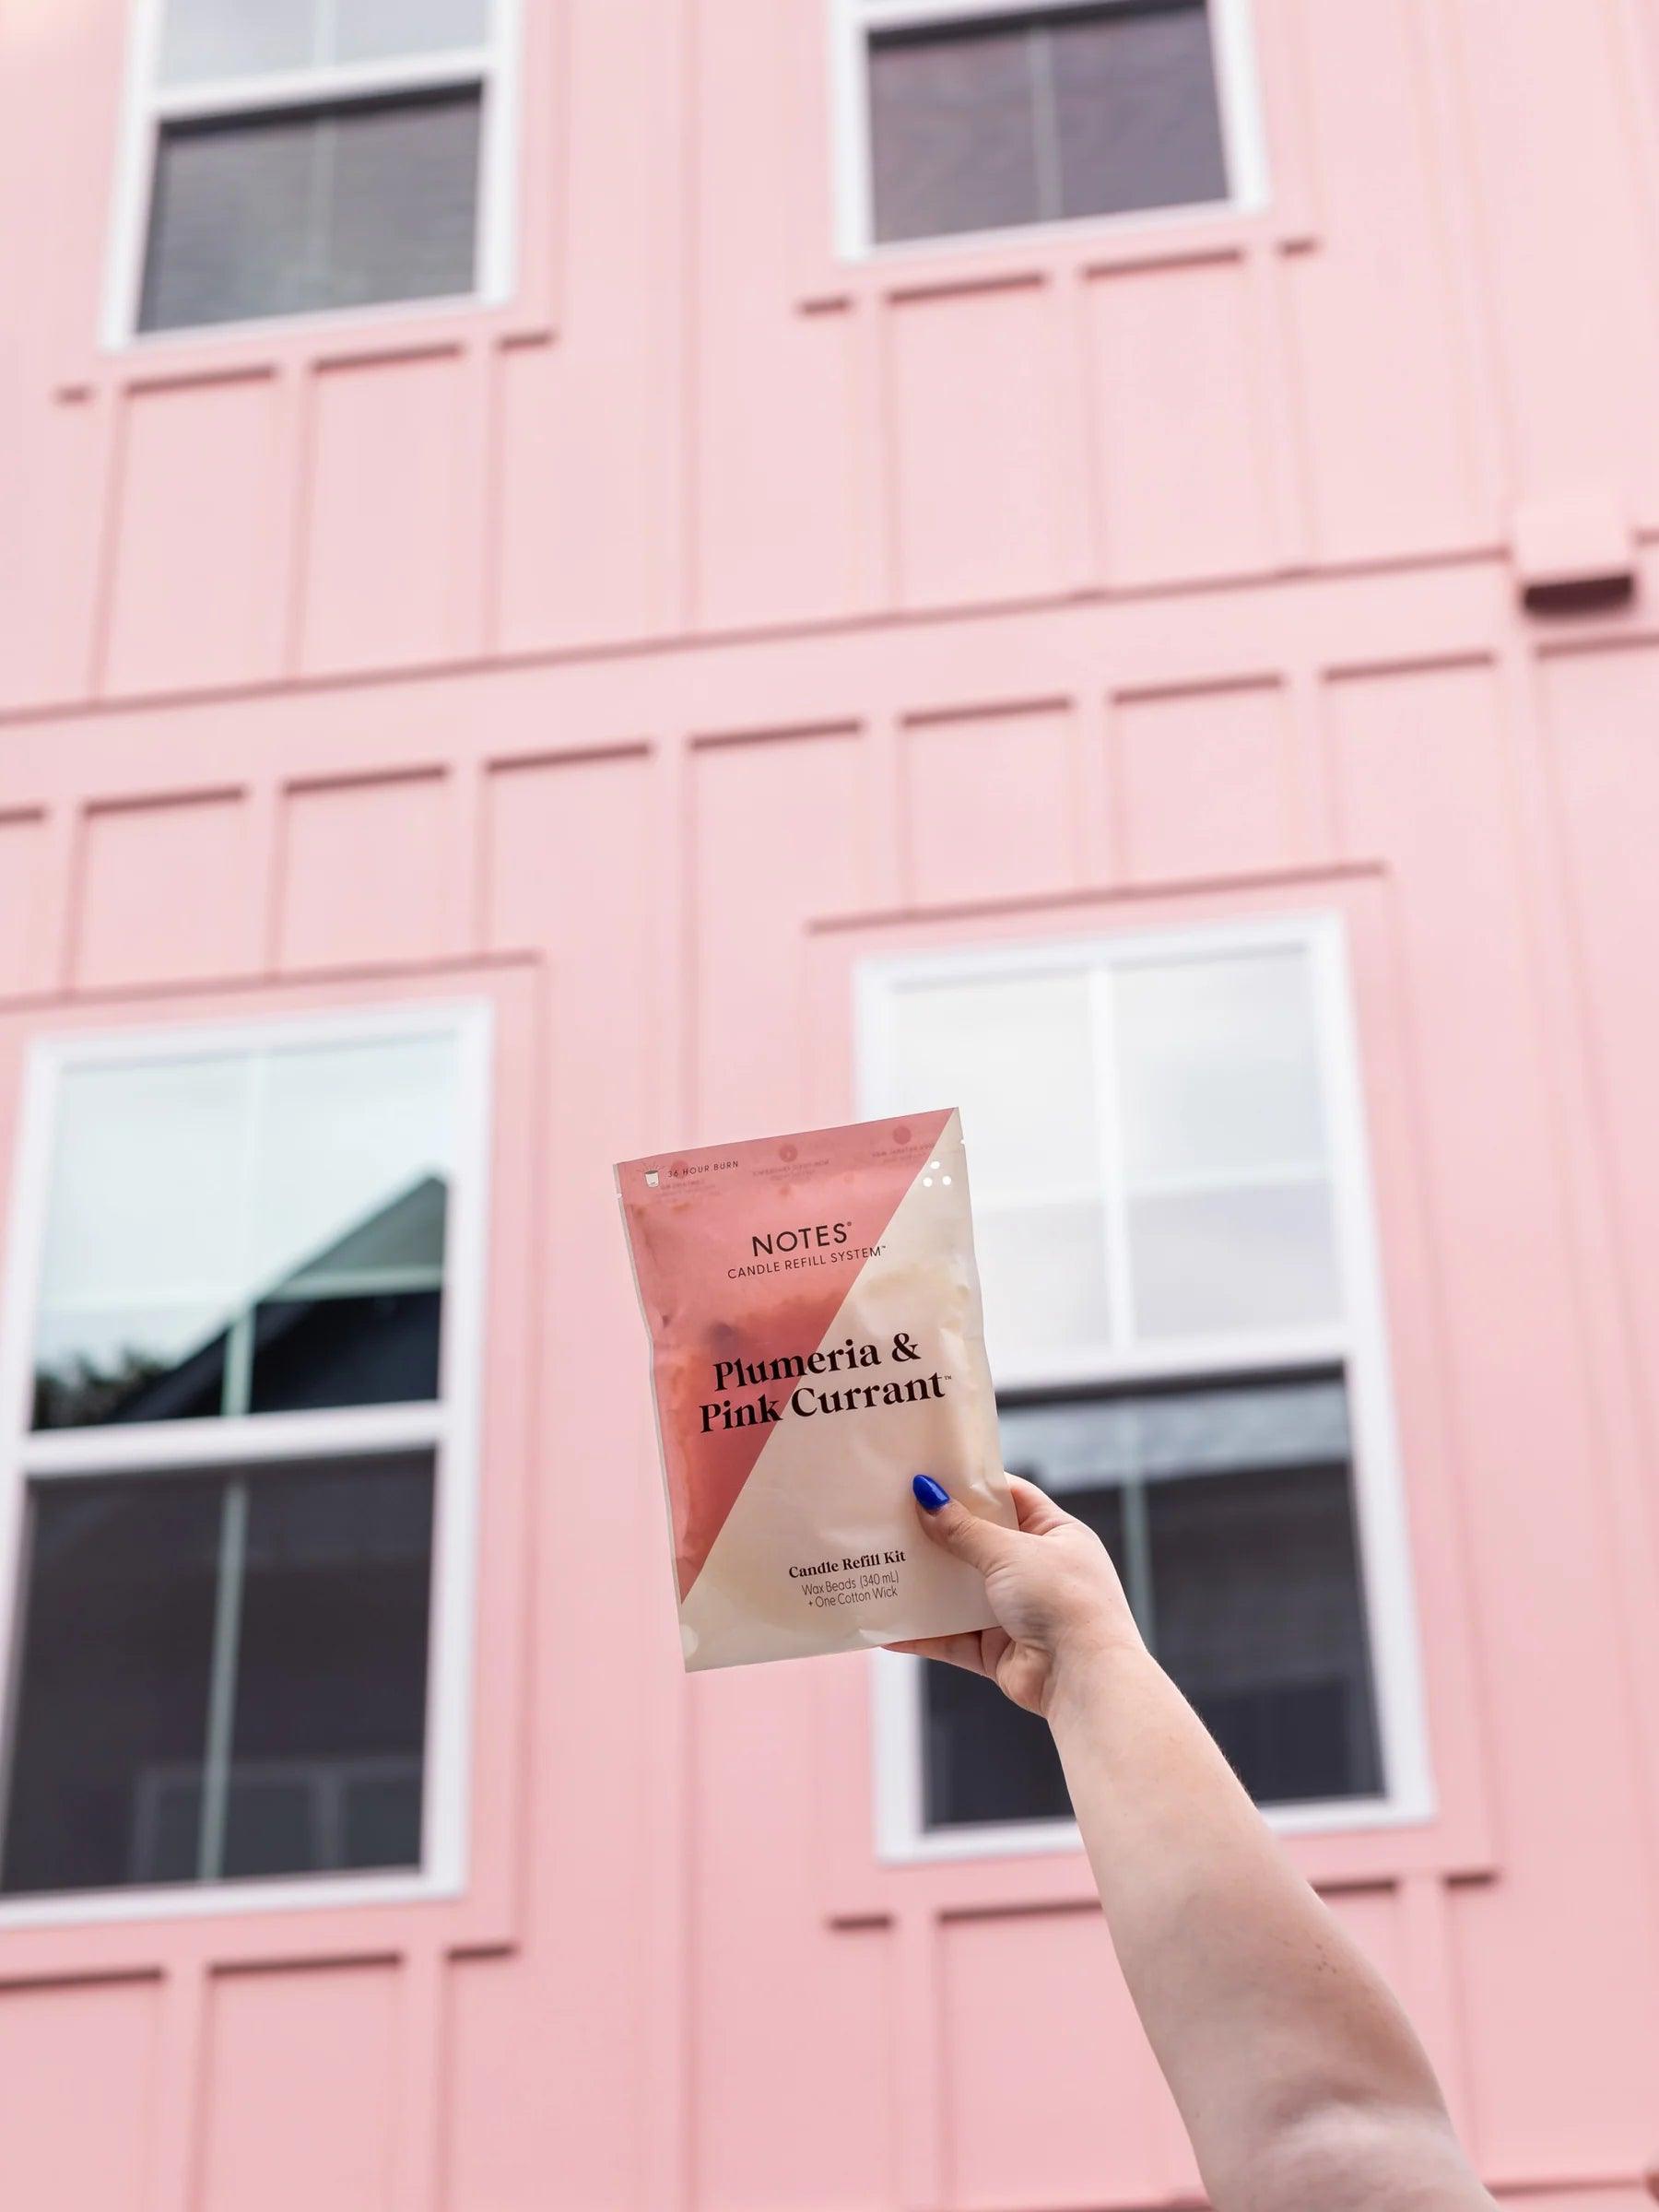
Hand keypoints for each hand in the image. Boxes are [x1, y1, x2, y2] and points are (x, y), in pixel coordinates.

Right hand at [889, 1473, 1143, 1717]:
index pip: (1012, 1497)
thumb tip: (927, 1498)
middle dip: (939, 1534)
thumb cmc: (1063, 1601)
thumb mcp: (1012, 1553)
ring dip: (926, 1585)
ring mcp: (1017, 1613)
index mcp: (1056, 1536)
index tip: (932, 1475)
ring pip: (960, 1593)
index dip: (974, 1485)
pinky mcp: (998, 1651)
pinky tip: (888, 1629)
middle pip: (979, 1544)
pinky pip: (952, 1638)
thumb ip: (965, 1531)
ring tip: (882, 1565)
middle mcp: (1038, 1572)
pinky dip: (922, 1635)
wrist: (1084, 1679)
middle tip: (894, 1516)